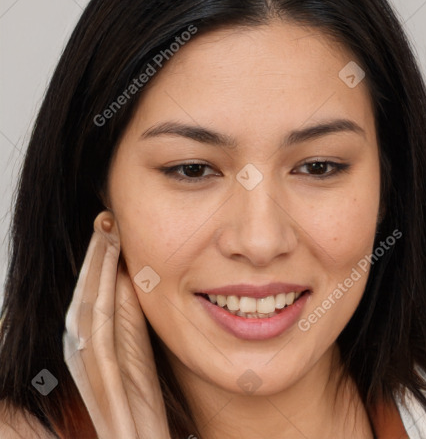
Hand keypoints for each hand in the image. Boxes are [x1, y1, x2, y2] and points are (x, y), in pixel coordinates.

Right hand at [63, 211, 170, 438]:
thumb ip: (129, 319)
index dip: (98, 257)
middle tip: (105, 217)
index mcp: (95, 345)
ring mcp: (91, 366)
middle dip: (94, 254)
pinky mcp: (103, 380)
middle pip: (86, 292)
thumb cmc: (141, 407)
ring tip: (106, 232)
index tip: (110, 224)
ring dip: (95, 266)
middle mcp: (84, 352)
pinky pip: (100, 330)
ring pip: (89, 304)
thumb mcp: (137, 355)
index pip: (95, 292)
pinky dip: (102, 297)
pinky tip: (112, 270)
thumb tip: (129, 276)